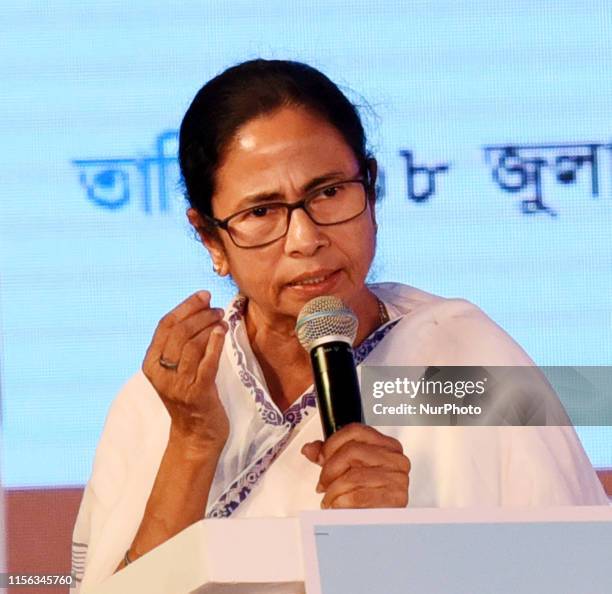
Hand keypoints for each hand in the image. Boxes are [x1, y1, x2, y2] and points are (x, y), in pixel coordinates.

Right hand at [142, 291, 228, 448]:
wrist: (196, 435)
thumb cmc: (190, 396)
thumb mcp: (177, 369)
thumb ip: (180, 345)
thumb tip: (200, 309)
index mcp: (151, 363)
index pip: (165, 325)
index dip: (185, 306)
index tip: (204, 295)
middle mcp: (161, 373)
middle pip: (179, 332)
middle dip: (200, 315)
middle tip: (217, 309)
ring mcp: (178, 385)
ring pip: (192, 345)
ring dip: (209, 326)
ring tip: (222, 319)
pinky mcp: (197, 394)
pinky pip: (206, 364)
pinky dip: (214, 344)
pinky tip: (222, 332)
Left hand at [301, 424, 409, 508]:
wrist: (381, 526)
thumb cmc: (367, 496)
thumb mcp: (348, 469)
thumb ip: (329, 456)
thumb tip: (310, 449)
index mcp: (387, 445)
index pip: (355, 430)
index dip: (332, 443)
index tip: (321, 457)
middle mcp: (396, 459)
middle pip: (352, 451)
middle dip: (330, 469)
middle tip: (323, 484)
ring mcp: (398, 479)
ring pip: (352, 476)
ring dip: (333, 491)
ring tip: (330, 499)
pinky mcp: (395, 500)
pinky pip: (358, 497)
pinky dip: (342, 503)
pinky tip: (339, 506)